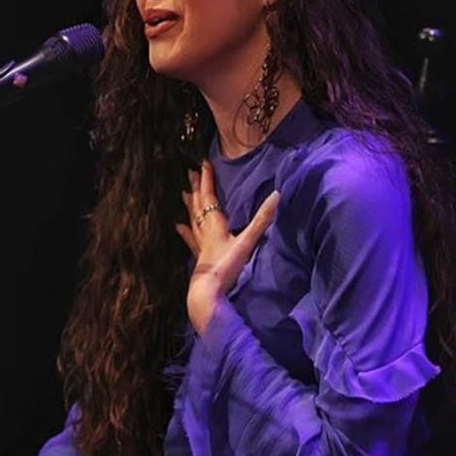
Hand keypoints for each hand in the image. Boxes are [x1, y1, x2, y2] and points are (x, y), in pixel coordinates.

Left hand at [177, 160, 278, 333]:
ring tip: (184, 193)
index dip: (207, 179)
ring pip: (193, 219)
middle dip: (196, 188)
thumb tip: (277, 195)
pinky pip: (190, 239)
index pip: (209, 197)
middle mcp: (204, 231)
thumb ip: (262, 220)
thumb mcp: (247, 241)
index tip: (203, 163)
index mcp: (215, 224)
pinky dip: (185, 231)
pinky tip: (178, 226)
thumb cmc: (226, 266)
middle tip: (191, 173)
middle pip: (198, 204)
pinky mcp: (198, 257)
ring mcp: (200, 244)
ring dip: (189, 205)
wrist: (208, 292)